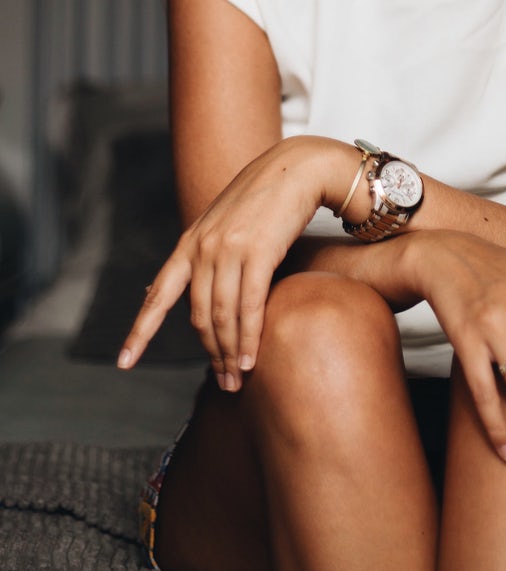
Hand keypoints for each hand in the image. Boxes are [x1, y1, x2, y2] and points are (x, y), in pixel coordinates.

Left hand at [117, 137, 336, 389]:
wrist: (298, 169)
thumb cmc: (269, 201)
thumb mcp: (230, 227)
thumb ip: (216, 257)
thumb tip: (214, 294)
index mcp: (190, 243)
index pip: (158, 294)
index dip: (140, 331)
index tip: (125, 363)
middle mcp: (202, 247)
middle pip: (199, 316)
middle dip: (210, 354)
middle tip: (223, 383)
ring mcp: (228, 249)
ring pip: (222, 316)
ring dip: (229, 353)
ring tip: (238, 379)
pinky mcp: (258, 252)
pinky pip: (249, 306)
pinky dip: (248, 337)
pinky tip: (251, 359)